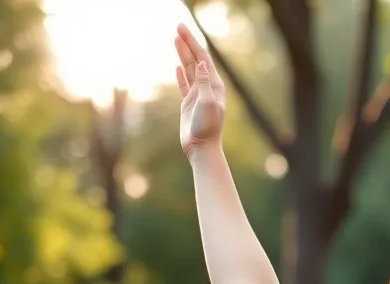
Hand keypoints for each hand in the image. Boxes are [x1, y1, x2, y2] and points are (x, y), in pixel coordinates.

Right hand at [174, 23, 225, 158]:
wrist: (202, 149)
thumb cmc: (207, 128)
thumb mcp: (208, 103)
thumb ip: (203, 82)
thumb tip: (201, 63)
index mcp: (214, 86)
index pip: (203, 58)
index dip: (192, 42)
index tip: (182, 28)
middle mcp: (207, 88)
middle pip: (195, 60)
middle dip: (187, 43)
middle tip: (177, 27)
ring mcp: (197, 96)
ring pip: (189, 70)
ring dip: (183, 55)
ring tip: (175, 40)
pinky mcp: (188, 105)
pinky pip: (184, 85)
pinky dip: (181, 75)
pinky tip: (178, 67)